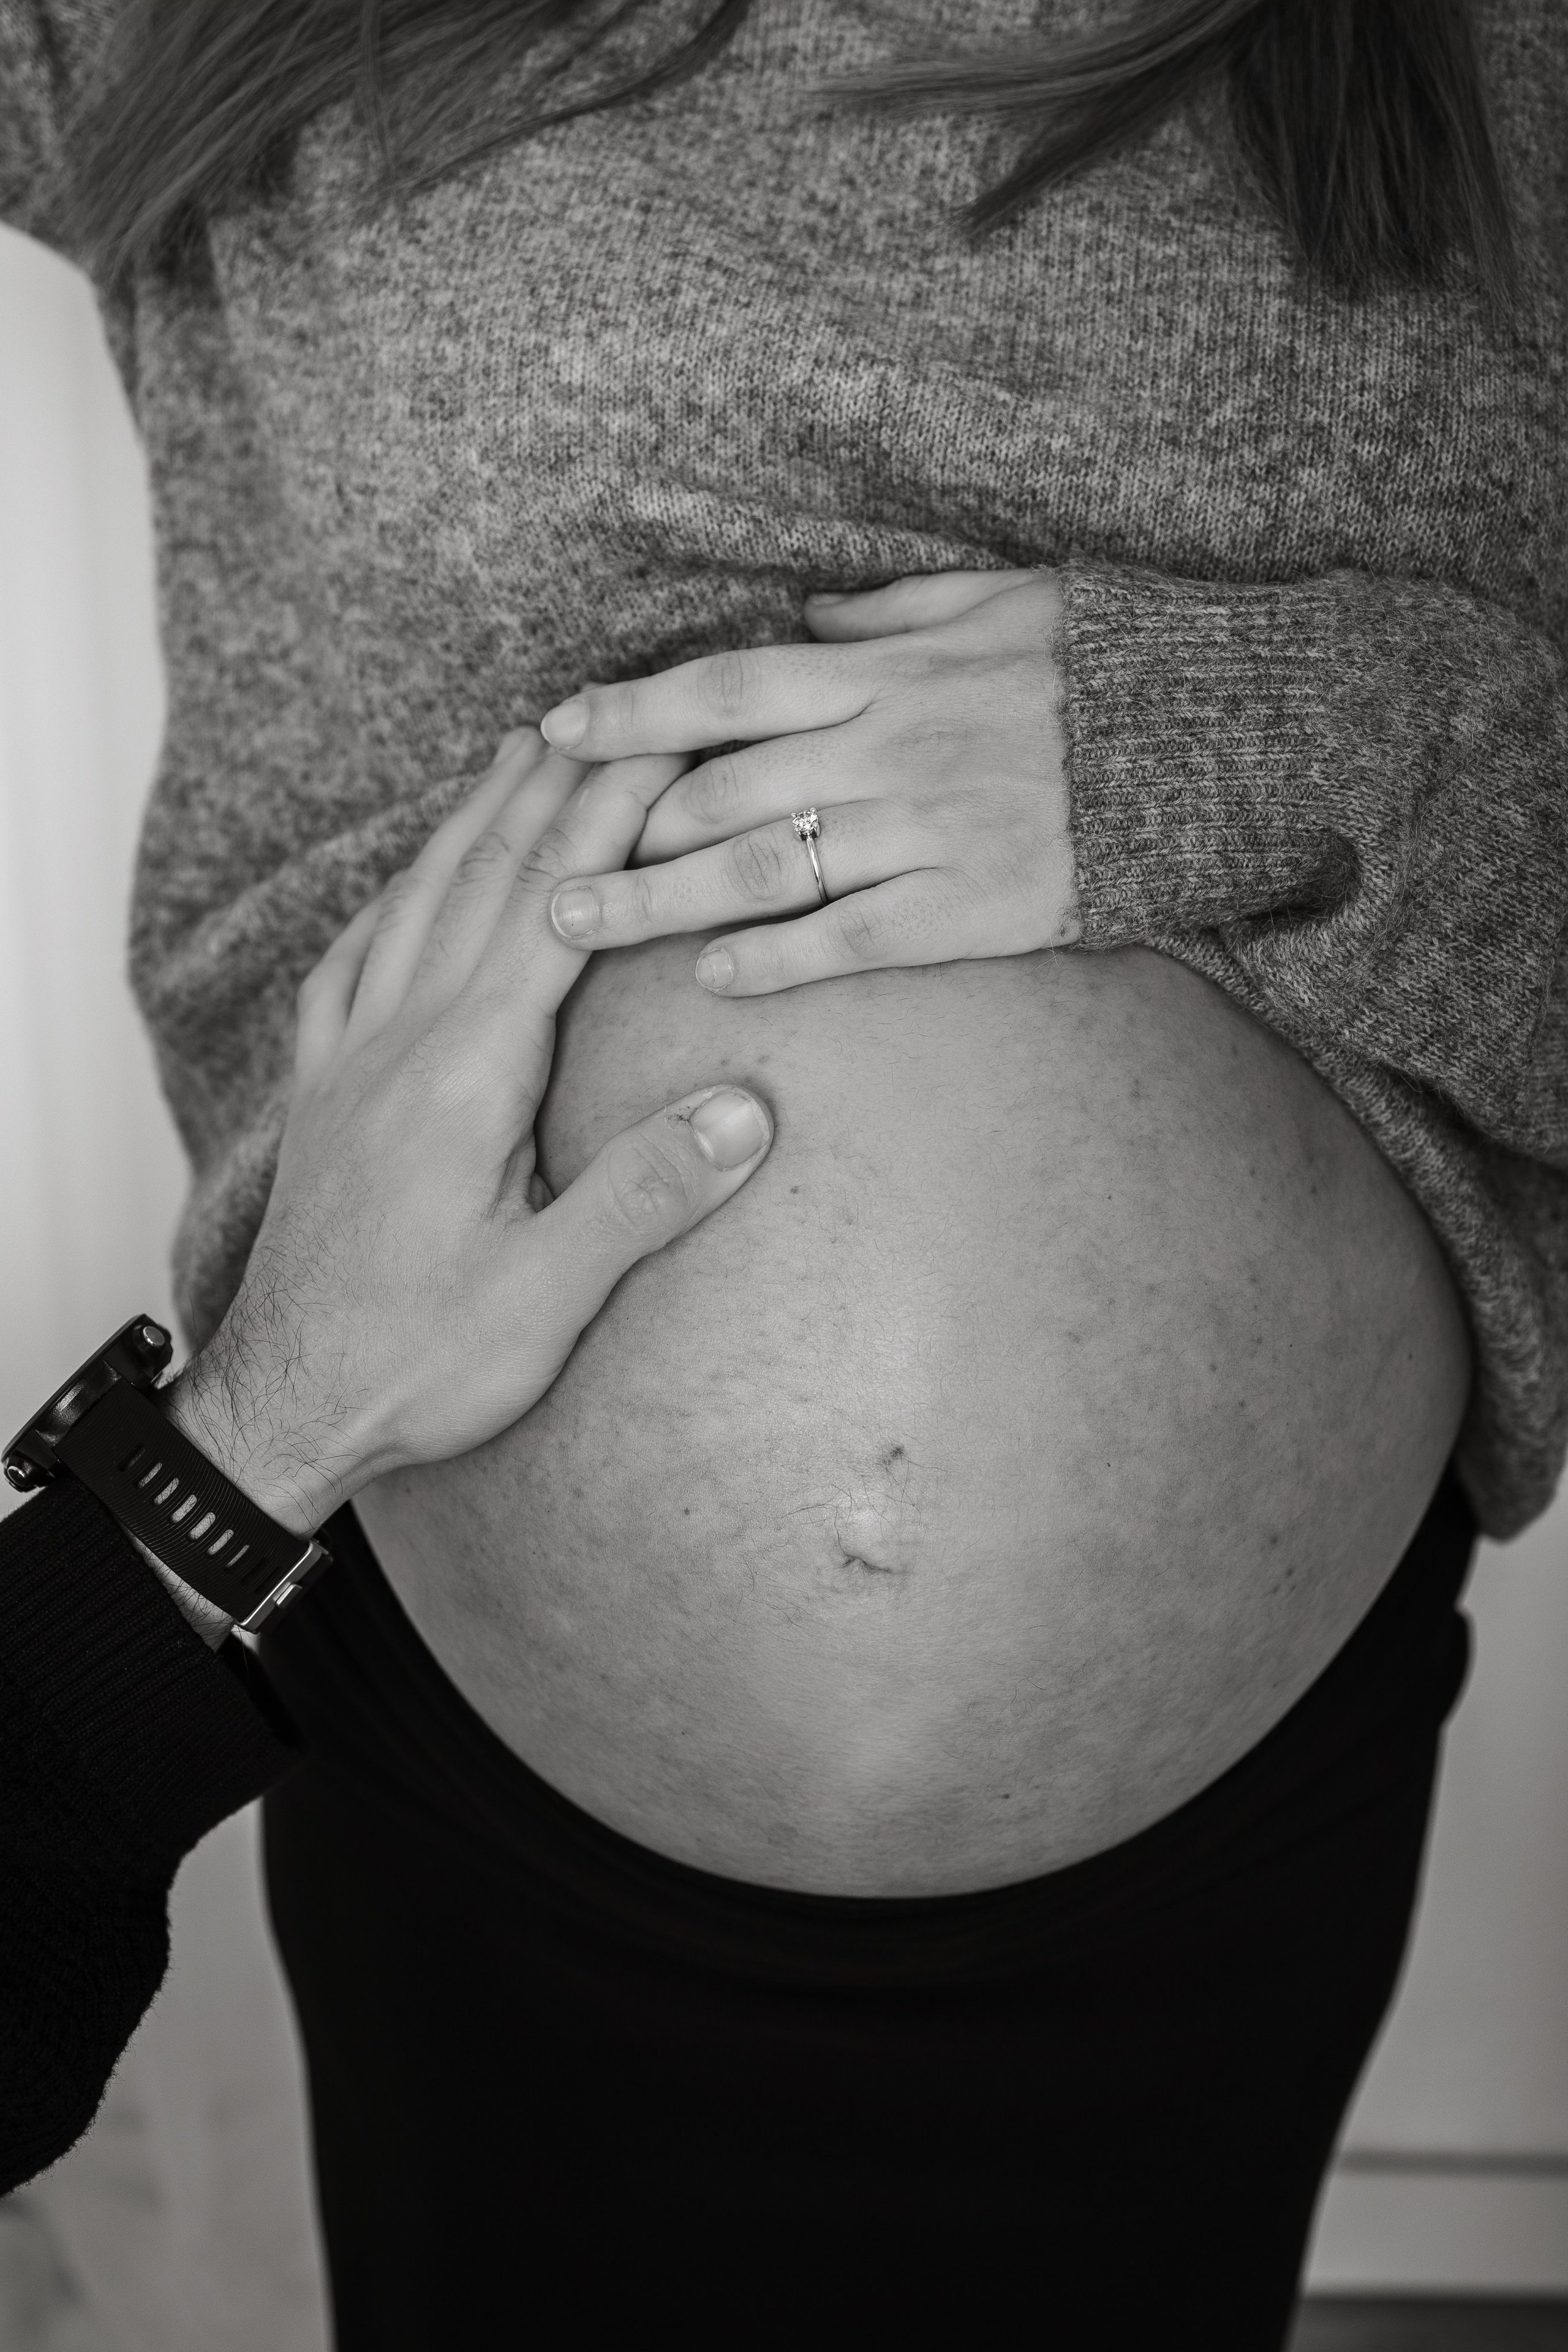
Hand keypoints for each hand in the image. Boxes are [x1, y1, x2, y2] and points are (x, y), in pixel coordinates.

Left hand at [170, 731, 773, 1545]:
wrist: (285, 1406)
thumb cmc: (418, 1360)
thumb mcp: (549, 1296)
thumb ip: (645, 1194)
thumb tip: (749, 1109)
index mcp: (465, 1077)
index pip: (553, 915)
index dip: (610, 822)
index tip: (665, 745)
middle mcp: (400, 1043)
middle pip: (485, 884)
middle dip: (553, 788)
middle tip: (608, 707)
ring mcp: (351, 1060)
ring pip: (417, 905)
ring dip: (474, 820)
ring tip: (518, 751)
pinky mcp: (323, 1092)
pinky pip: (353, 961)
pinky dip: (392, 898)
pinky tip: (407, 882)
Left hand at [538, 569, 1078, 995]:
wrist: (1221, 736)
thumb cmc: (1101, 663)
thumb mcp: (998, 600)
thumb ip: (890, 613)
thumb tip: (804, 618)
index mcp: (885, 673)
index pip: (726, 688)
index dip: (634, 713)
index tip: (555, 733)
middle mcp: (889, 748)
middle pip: (722, 792)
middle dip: (620, 832)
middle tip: (538, 873)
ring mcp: (929, 831)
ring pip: (768, 869)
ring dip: (663, 902)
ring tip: (580, 932)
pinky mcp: (974, 907)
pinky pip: (855, 936)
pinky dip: (778, 959)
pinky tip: (711, 976)